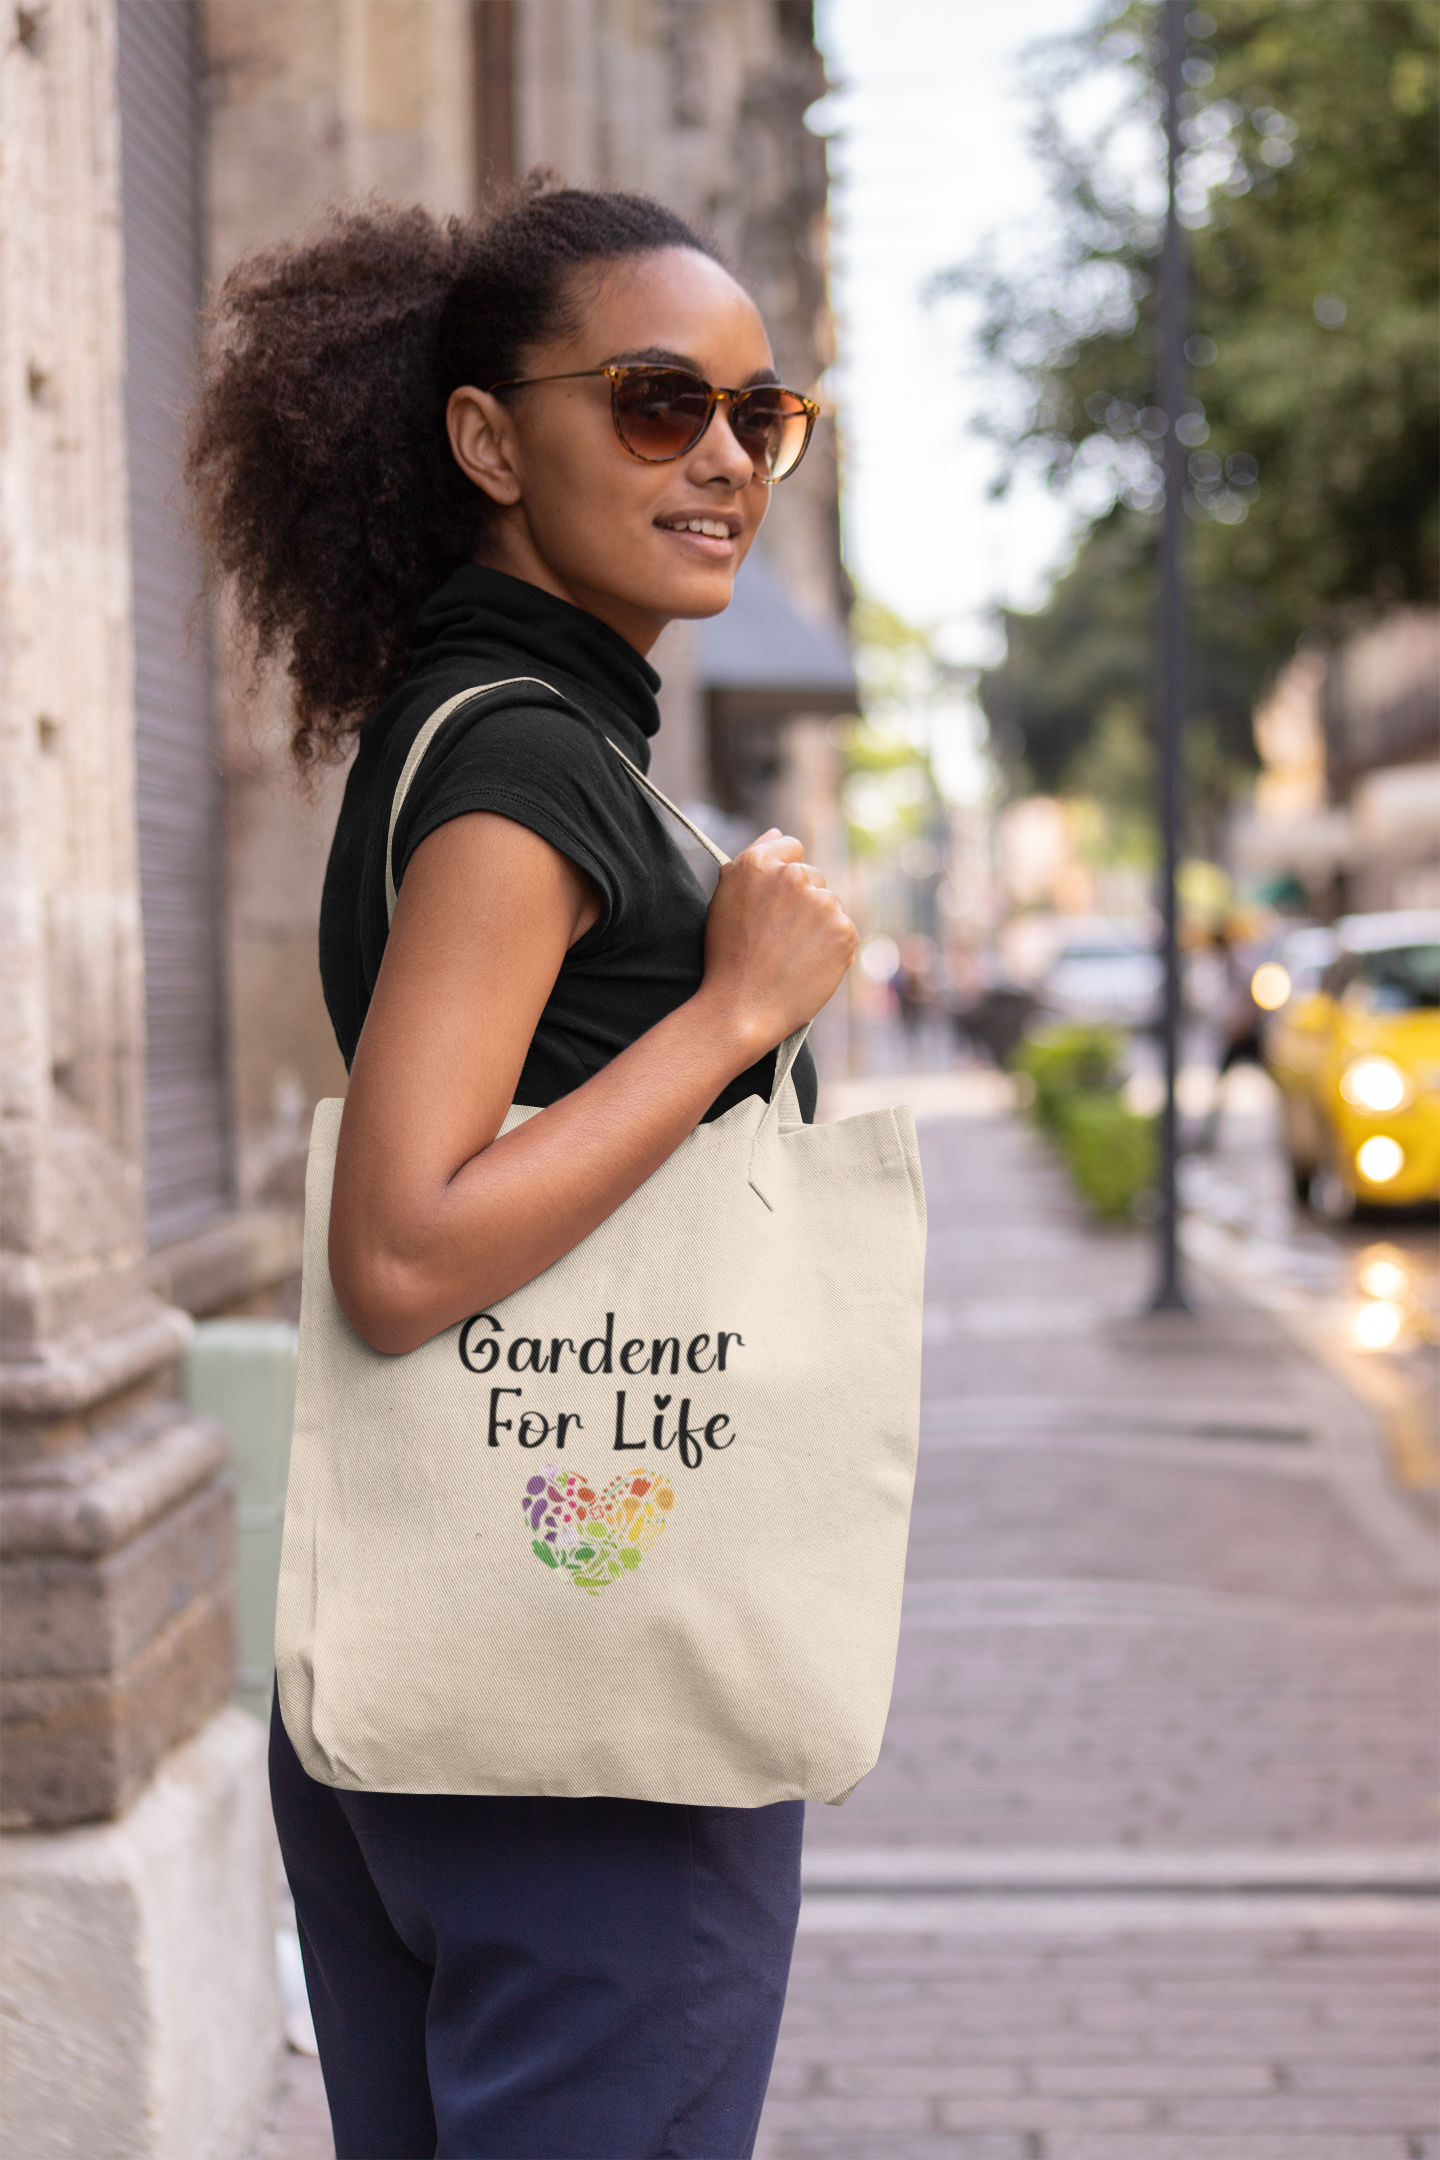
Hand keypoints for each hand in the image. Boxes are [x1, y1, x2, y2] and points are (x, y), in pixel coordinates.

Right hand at [700, 830, 857, 1053]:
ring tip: (790, 954)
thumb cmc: (728, 956)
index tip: (772, 903)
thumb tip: (778, 833)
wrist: (742, 1009)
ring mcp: (822, 902)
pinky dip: (831, 946)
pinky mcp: (844, 930)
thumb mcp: (726, 899)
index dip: (781, 877)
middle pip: (812, 876)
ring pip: (829, 903)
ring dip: (817, 923)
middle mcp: (793, 876)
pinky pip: (843, 929)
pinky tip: (807, 964)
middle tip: (777, 938)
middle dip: (800, 901)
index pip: (790, 847)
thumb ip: (753, 859)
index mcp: (759, 862)